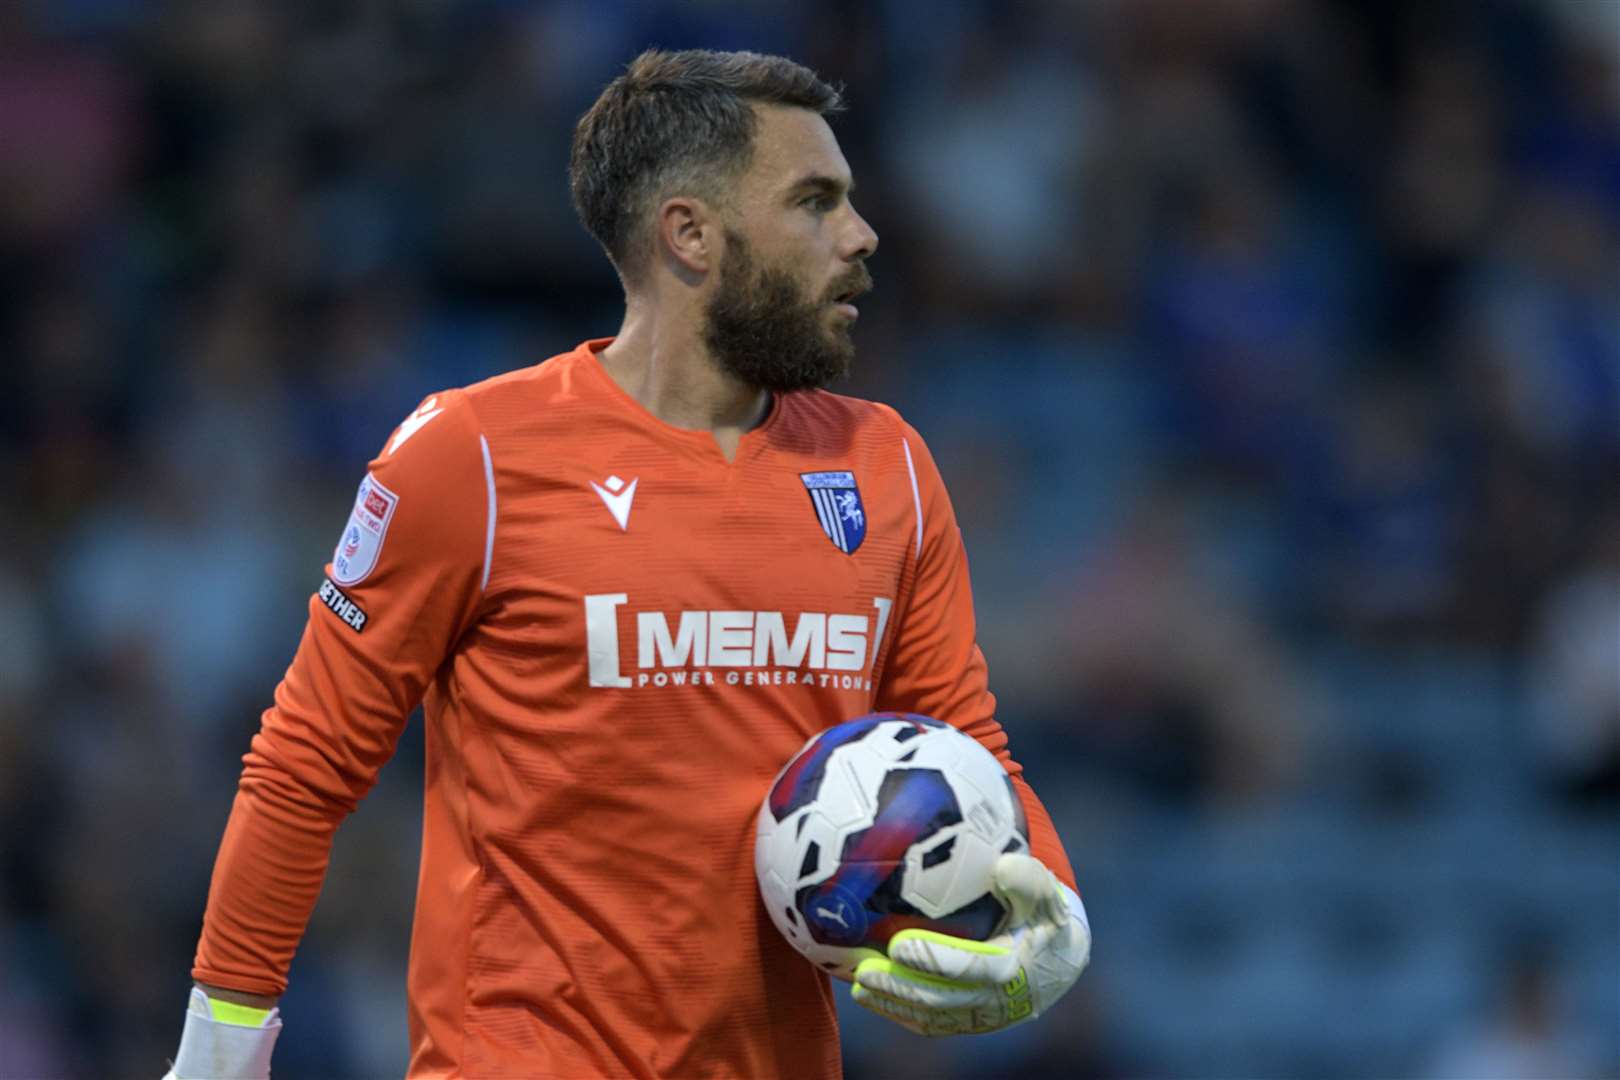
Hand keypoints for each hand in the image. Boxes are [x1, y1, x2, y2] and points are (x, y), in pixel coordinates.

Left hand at [851, 853, 1089, 1035]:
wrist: (1058, 957)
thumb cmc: (1043, 915)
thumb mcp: (1044, 892)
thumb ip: (1026, 880)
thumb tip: (1002, 867)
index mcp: (1016, 966)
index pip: (972, 968)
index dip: (935, 961)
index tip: (898, 946)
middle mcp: (999, 999)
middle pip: (943, 1000)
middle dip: (900, 987)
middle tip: (864, 970)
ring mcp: (983, 1015)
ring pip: (933, 1017)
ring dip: (893, 1004)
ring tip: (859, 986)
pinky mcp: (970, 1021)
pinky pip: (933, 1024)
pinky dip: (901, 1014)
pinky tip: (873, 997)